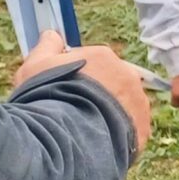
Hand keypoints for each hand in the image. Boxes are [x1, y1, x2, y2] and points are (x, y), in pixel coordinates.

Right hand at [14, 29, 153, 153]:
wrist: (65, 136)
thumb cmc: (46, 97)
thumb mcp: (35, 67)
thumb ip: (46, 47)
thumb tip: (52, 34)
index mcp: (103, 57)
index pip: (91, 63)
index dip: (75, 79)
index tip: (62, 92)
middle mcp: (127, 75)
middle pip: (111, 84)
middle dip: (95, 95)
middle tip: (74, 113)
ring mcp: (138, 103)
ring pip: (123, 107)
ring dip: (108, 115)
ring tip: (86, 132)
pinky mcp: (142, 130)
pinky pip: (130, 131)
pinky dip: (117, 136)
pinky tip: (98, 144)